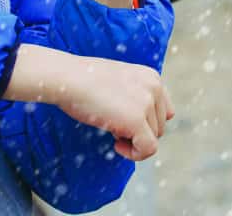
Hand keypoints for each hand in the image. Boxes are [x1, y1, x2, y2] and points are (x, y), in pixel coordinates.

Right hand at [5, 45, 174, 160]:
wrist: (67, 78)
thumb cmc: (84, 80)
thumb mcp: (119, 82)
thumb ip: (135, 97)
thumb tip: (140, 125)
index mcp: (151, 77)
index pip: (164, 111)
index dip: (146, 122)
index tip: (124, 122)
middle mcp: (154, 88)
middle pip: (159, 127)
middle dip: (138, 132)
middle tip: (113, 126)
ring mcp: (147, 103)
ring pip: (154, 139)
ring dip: (133, 141)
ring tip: (111, 129)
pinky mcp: (137, 121)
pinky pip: (148, 149)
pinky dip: (134, 154)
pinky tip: (116, 145)